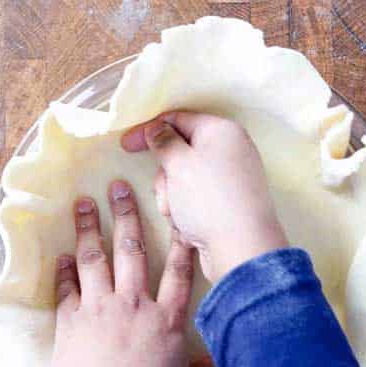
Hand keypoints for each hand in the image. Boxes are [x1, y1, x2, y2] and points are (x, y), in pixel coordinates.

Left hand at [0, 186, 208, 366]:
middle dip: (126, 214)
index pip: (178, 271)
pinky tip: (63, 255)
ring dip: (87, 227)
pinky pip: (67, 288)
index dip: (180, 241)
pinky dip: (64, 270)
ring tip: (83, 202)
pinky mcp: (70, 322)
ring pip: (94, 258)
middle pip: (131, 250)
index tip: (178, 212)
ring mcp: (99, 310)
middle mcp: (133, 306)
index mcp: (166, 321)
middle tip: (119, 185)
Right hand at [121, 112, 287, 281]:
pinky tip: (188, 227)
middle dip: (165, 176)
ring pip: (183, 180)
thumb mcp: (178, 165)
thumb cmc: (208, 200)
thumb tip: (156, 128)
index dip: (149, 130)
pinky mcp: (226, 203)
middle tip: (166, 195)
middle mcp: (229, 150)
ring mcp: (229, 178)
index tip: (125, 144)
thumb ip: (163, 142)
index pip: (178, 119)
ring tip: (178, 216)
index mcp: (221, 130)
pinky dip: (186, 211)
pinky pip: (195, 199)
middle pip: (180, 153)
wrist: (240, 247)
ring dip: (172, 198)